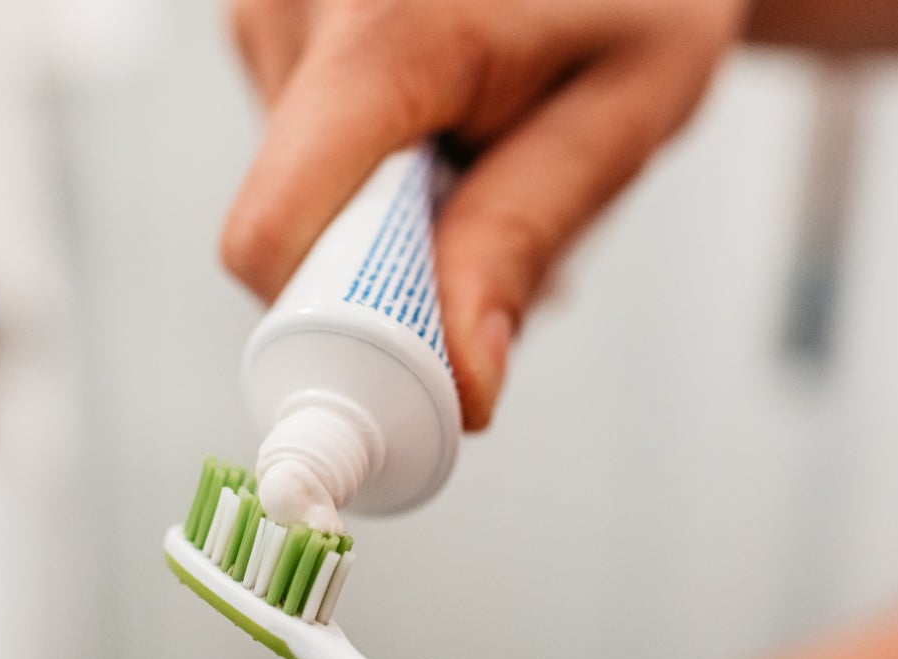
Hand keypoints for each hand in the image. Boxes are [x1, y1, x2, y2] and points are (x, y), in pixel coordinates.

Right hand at [221, 0, 743, 428]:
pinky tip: (444, 119)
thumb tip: (459, 381)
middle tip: (490, 224)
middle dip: (384, 270)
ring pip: (298, 200)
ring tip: (482, 146)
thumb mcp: (624, 107)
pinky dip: (375, 172)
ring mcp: (274, 5)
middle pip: (291, 232)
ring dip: (387, 216)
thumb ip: (526, 238)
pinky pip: (305, 155)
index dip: (333, 333)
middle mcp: (296, 6)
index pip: (276, 237)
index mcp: (382, 27)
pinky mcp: (276, 19)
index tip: (410, 376)